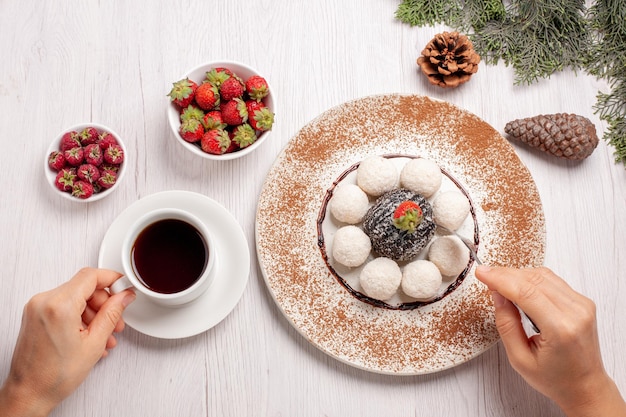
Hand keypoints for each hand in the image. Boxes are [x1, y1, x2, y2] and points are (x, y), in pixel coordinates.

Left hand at [0, 268, 135, 416]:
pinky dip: (80, 316)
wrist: (29, 393)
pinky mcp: (35, 315)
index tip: (123, 286)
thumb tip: (123, 297)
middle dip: (104, 302)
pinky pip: (64, 306)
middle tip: (116, 319)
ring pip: (75, 297)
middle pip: (84, 287)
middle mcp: (44, 302)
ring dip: (94, 312)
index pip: (91, 276)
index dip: (112, 279)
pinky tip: (90, 335)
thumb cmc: (54, 376)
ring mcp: (36, 308)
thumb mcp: (94, 343)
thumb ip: (112, 314)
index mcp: (59, 306)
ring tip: (104, 333)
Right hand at [475, 265, 625, 416]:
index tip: (482, 273)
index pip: (525, 291)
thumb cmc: (555, 378)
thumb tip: (497, 294)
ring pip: (543, 275)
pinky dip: (531, 280)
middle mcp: (575, 313)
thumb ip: (506, 324)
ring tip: (500, 284)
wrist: (585, 386)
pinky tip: (519, 287)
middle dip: (505, 274)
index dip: (500, 278)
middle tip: (486, 276)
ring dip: (518, 275)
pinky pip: (552, 280)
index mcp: (560, 329)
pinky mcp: (583, 301)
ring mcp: (582, 305)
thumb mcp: (519, 359)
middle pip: (533, 279)